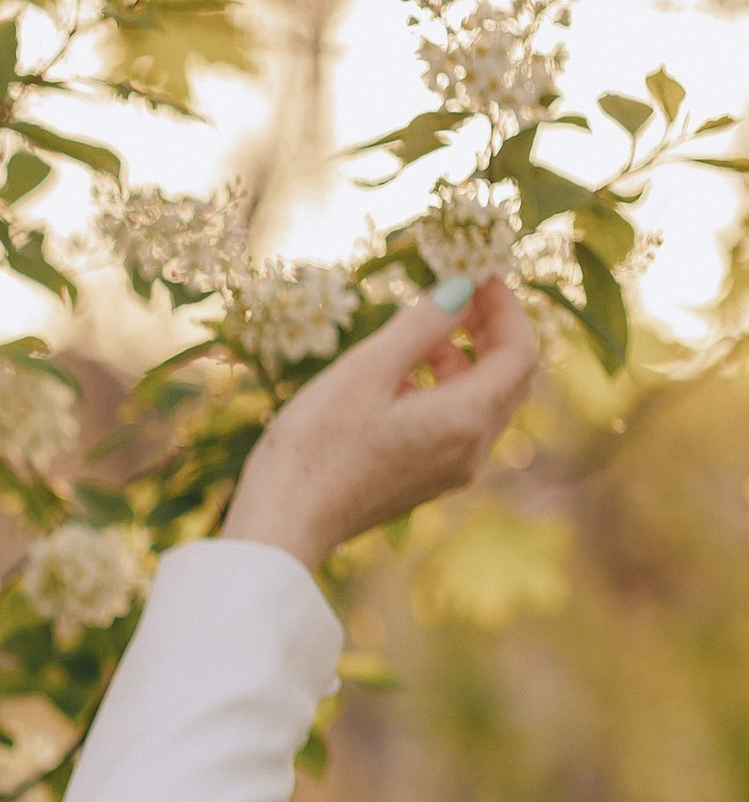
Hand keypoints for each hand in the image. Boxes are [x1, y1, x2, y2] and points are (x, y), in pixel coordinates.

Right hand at [222, 276, 540, 575]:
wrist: (281, 526)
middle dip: (488, 331)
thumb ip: (423, 324)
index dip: (506, 309)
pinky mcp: (424, 481)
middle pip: (508, 379)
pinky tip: (395, 381)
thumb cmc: (316, 446)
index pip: (520, 354)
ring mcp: (449, 471)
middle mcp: (470, 451)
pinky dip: (441, 390)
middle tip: (454, 294)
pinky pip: (454, 425)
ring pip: (480, 402)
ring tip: (414, 335)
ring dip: (461, 359)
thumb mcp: (368, 370)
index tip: (476, 275)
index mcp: (465, 421)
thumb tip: (464, 285)